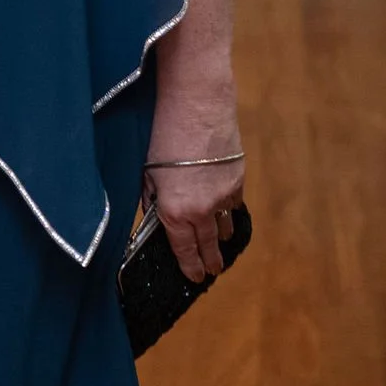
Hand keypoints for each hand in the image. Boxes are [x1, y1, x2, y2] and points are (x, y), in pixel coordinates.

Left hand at [144, 101, 243, 283]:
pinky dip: (230, 210)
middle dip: (211, 260)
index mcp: (173, 210)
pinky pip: (234, 204)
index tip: (195, 278)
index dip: (190, 266)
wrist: (197, 107)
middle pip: (207, 244)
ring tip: (220, 244)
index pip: (183, 249)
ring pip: (225, 225)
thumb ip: (152, 198)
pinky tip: (227, 212)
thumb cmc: (163, 135)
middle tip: (213, 271)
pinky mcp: (238, 181)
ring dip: (221, 236)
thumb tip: (155, 215)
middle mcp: (201, 210)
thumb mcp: (147, 170)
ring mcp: (223, 197)